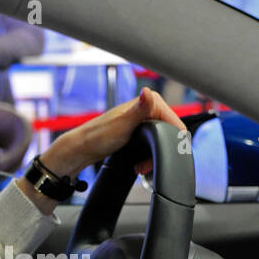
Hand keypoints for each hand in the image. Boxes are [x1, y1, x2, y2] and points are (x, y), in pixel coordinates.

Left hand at [39, 87, 184, 179]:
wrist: (83, 149)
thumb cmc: (98, 136)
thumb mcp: (123, 124)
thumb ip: (139, 109)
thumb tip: (147, 92)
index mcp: (149, 101)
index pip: (175, 122)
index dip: (172, 141)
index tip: (161, 153)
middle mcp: (148, 107)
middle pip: (170, 133)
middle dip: (161, 151)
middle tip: (146, 164)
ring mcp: (144, 119)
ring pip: (163, 141)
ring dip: (154, 156)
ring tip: (141, 166)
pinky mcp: (139, 131)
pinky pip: (153, 145)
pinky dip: (148, 156)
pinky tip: (139, 163)